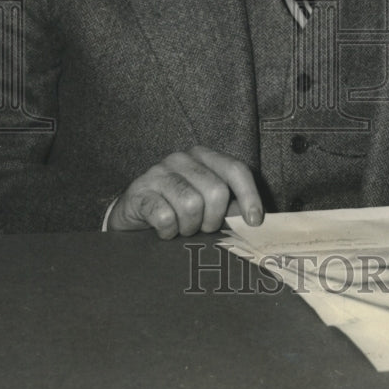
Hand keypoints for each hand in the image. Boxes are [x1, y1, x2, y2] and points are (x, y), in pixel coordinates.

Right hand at [107, 145, 262, 237]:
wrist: (134, 216)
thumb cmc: (177, 210)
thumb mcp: (207, 206)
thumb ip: (230, 207)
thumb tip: (255, 221)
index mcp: (204, 157)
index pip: (235, 170)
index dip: (249, 196)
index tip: (254, 222)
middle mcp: (182, 158)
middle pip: (216, 192)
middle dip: (213, 219)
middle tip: (202, 228)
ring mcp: (158, 172)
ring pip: (191, 205)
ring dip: (189, 227)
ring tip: (182, 228)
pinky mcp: (139, 190)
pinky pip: (165, 217)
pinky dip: (169, 231)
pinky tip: (164, 230)